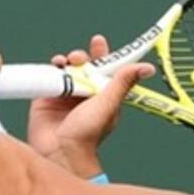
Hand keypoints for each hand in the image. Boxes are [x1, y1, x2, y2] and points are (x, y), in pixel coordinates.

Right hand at [27, 34, 154, 177]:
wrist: (61, 152)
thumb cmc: (88, 135)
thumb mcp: (108, 104)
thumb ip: (123, 82)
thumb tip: (146, 68)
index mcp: (103, 96)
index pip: (104, 70)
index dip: (102, 55)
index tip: (99, 42)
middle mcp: (85, 94)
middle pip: (84, 66)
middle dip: (81, 57)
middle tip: (79, 58)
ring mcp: (66, 96)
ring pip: (66, 69)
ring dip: (66, 62)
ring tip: (66, 63)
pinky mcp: (47, 98)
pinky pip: (49, 77)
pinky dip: (51, 70)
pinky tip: (54, 67)